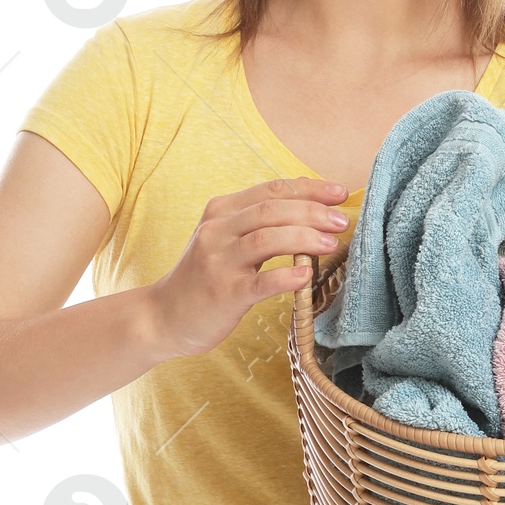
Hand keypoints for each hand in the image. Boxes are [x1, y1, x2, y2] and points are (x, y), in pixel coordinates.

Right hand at [147, 176, 348, 358]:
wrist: (163, 316)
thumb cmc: (204, 278)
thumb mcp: (224, 240)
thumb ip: (258, 225)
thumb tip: (312, 215)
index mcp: (222, 211)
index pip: (271, 190)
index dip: (309, 188)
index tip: (340, 193)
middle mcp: (217, 231)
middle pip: (271, 210)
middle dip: (312, 212)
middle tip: (341, 221)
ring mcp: (218, 262)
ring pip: (266, 239)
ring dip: (304, 238)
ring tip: (331, 244)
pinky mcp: (223, 294)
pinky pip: (259, 282)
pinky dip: (285, 277)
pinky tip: (306, 277)